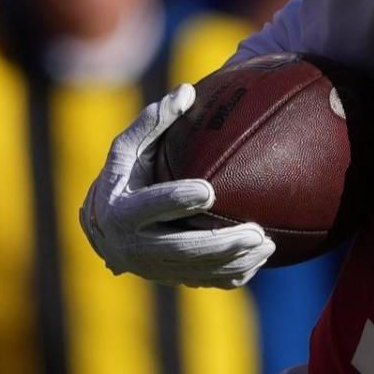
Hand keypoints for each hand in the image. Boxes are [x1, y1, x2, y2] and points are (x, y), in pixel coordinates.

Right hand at [78, 84, 275, 287]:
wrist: (105, 232)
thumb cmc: (124, 179)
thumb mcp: (128, 149)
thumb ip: (154, 121)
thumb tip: (187, 91)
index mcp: (121, 211)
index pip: (149, 207)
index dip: (176, 200)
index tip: (209, 190)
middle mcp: (134, 247)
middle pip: (180, 248)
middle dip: (219, 242)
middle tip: (255, 231)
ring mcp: (154, 270)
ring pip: (198, 271)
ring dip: (235, 261)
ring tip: (267, 244)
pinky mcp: (172, 280)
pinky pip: (208, 282)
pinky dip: (234, 273)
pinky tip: (260, 259)